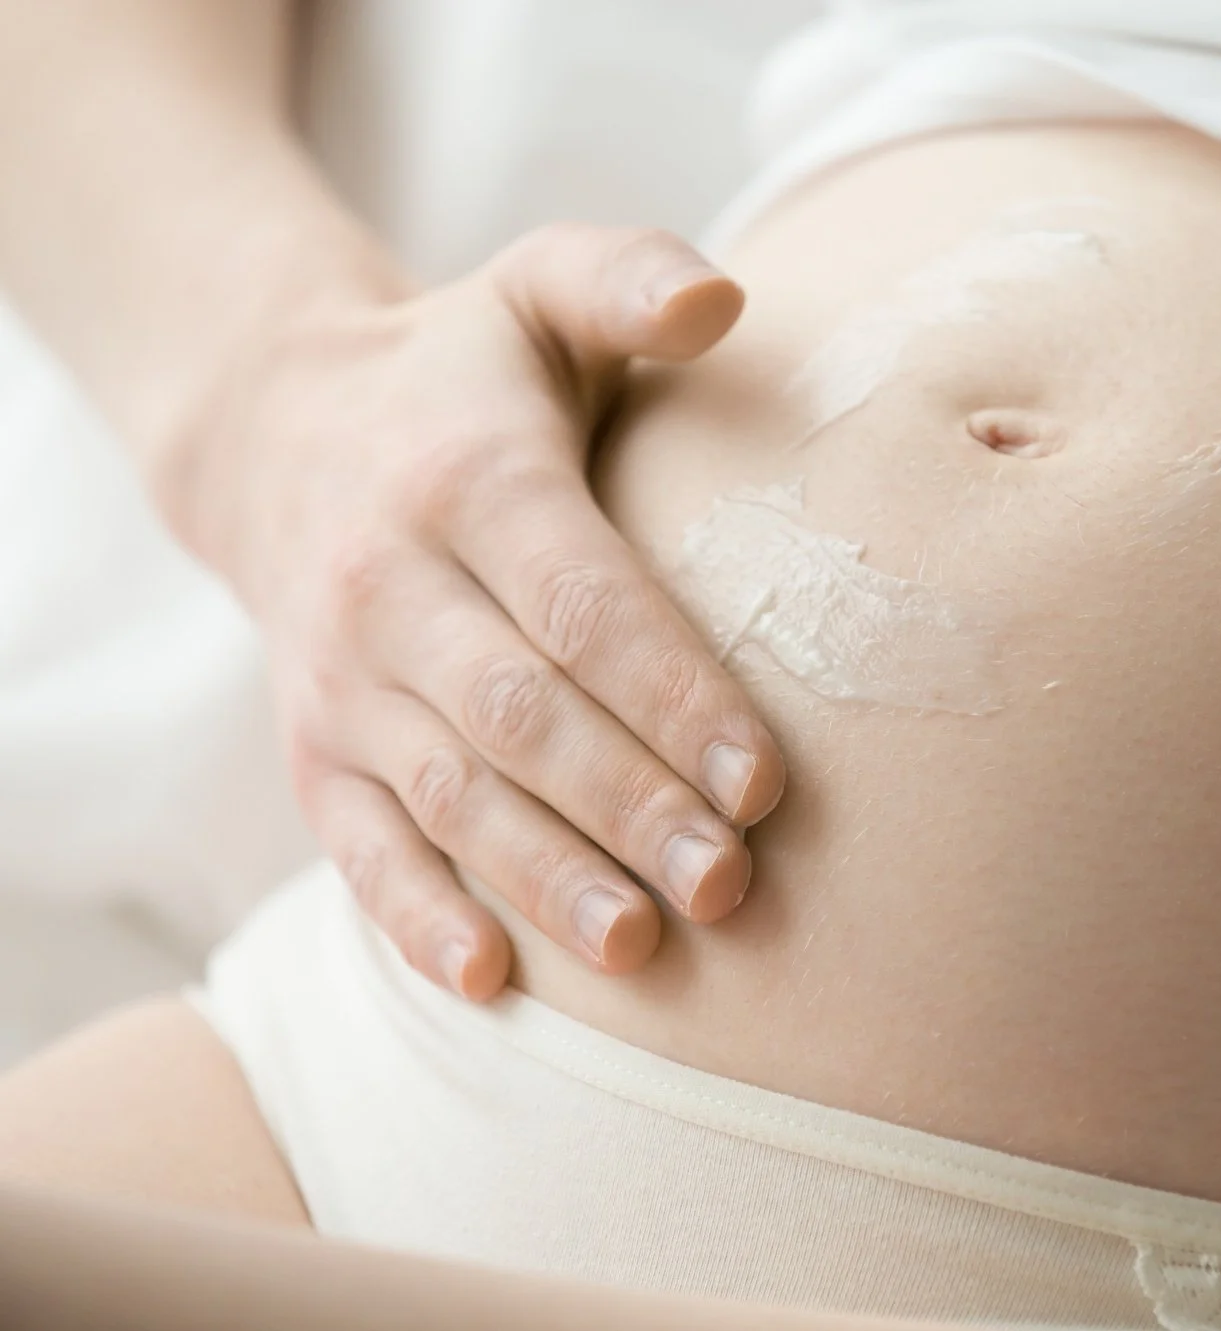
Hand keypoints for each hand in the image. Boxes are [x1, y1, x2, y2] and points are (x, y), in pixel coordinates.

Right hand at [154, 224, 787, 998]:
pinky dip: (414, 914)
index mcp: (468, 480)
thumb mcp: (539, 288)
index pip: (581, 603)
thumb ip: (629, 279)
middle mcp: (389, 584)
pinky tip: (489, 980)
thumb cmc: (463, 375)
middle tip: (729, 884)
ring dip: (545, 879)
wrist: (275, 428)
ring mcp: (340, 676)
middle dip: (629, 808)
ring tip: (642, 947)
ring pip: (448, 793)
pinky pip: (355, 842)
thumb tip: (723, 299)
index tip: (763, 779)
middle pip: (522, 717)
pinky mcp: (311, 744)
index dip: (671, 694)